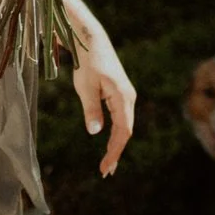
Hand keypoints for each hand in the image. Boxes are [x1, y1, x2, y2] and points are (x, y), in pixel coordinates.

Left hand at [68, 8, 136, 176]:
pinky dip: (116, 134)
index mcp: (123, 97)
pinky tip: (109, 143)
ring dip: (116, 145)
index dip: (114, 151)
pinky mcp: (119, 94)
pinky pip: (121, 119)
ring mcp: (125, 96)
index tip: (105, 168)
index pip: (122, 131)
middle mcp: (128, 98)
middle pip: (126, 131)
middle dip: (116, 152)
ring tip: (107, 164)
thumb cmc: (87, 63)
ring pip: (124, 126)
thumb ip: (92, 109)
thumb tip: (95, 132)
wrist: (92, 42)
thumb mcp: (85, 87)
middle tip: (105, 172)